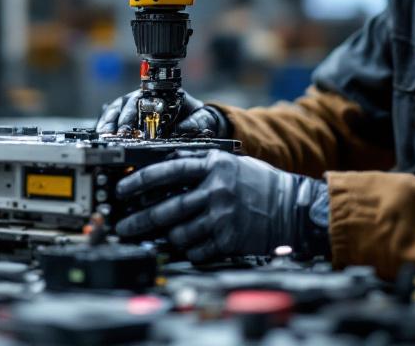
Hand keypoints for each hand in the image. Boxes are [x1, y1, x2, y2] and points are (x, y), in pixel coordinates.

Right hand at [95, 89, 228, 136]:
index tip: (134, 125)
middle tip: (119, 134)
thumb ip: (196, 122)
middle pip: (129, 103)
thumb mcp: (202, 118)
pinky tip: (101, 134)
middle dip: (122, 119)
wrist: (196, 124)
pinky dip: (105, 124)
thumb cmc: (197, 119)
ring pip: (117, 108)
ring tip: (105, 135)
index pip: (149, 98)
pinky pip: (112, 117)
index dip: (140, 111)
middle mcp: (146, 97)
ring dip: (110, 122)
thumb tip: (183, 129)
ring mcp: (134, 106)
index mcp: (164, 94)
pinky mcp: (126, 117)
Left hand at [114, 149, 329, 262]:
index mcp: (214, 166)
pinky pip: (197, 250)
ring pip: (179, 232)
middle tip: (123, 226)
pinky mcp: (229, 239)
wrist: (293, 208)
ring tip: (159, 238)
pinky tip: (187, 247)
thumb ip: (200, 164)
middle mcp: (216, 190)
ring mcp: (222, 216)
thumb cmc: (260, 184)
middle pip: (168, 208)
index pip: (169, 170)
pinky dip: (188, 250)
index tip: (121, 188)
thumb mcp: (231, 163)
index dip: (140, 180)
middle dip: (140, 220)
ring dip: (166, 237)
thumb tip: (164, 165)